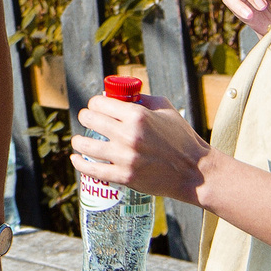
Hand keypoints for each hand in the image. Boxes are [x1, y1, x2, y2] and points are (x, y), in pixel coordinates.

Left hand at [72, 93, 211, 204]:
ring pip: (85, 145)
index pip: (99, 102)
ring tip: (78, 141)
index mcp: (137, 115)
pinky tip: (75, 158)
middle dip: (86, 118)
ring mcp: (125, 157)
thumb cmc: (182, 138)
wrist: (195, 172)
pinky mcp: (125, 177)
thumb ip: (142, 99)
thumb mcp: (166, 109)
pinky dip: (80, 163)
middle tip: (87, 121)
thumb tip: (120, 94)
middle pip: (89, 119)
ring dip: (78, 141)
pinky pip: (92, 170)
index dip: (95, 103)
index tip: (96, 107)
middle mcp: (128, 134)